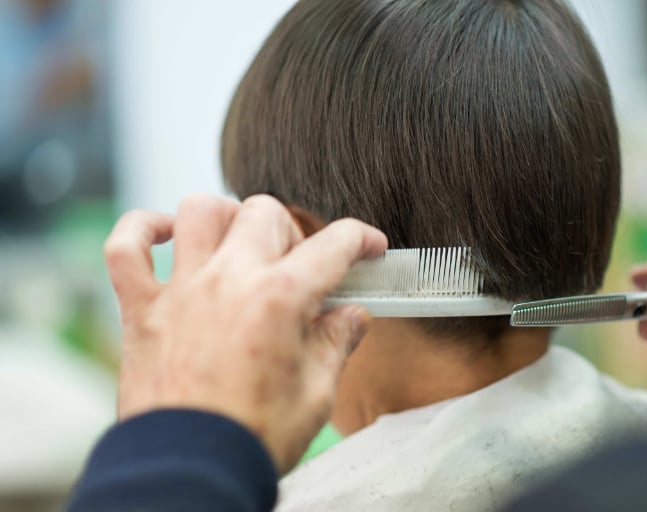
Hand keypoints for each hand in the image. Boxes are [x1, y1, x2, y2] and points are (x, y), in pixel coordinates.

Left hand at [103, 194, 386, 470]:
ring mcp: (180, 290)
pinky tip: (166, 234)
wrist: (189, 472)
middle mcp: (229, 280)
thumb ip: (337, 343)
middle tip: (300, 267)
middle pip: (265, 213)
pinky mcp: (142, 310)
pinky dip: (141, 230)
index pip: (332, 245)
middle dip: (293, 232)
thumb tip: (353, 316)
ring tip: (240, 243)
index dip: (360, 239)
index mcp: (279, 299)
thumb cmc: (252, 439)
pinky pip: (126, 247)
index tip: (369, 247)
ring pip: (200, 211)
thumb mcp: (316, 394)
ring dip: (227, 218)